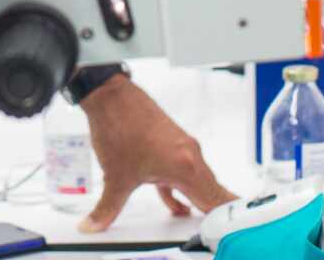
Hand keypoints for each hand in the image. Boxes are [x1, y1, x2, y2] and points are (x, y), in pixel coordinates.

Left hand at [77, 74, 237, 231]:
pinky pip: (185, 169)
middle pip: (212, 191)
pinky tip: (172, 201)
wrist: (110, 95)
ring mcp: (182, 146)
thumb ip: (109, 208)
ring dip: (197, 198)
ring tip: (196, 218)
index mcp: (185, 167)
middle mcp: (190, 155)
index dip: (222, 219)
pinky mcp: (173, 140)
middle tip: (216, 228)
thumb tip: (96, 223)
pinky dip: (182, 186)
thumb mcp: (116, 178)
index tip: (226, 229)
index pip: (216, 200)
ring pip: (198, 179)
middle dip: (214, 211)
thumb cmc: (119, 126)